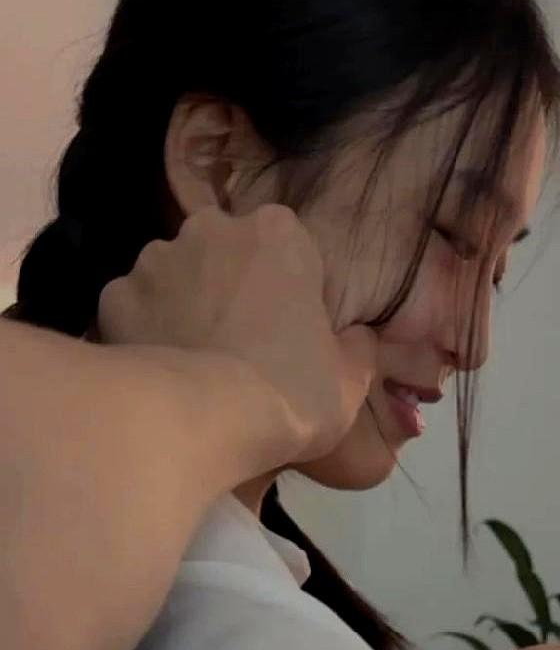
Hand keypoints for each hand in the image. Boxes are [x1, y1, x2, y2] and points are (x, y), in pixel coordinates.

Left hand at [97, 203, 376, 469]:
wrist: (202, 421)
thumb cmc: (291, 393)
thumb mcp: (350, 382)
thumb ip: (356, 348)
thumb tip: (356, 337)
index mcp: (278, 234)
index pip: (287, 244)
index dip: (288, 285)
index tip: (290, 326)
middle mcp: (211, 228)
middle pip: (224, 251)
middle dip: (230, 285)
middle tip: (242, 342)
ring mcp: (155, 258)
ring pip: (174, 276)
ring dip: (185, 304)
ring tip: (194, 359)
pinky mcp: (114, 296)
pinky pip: (134, 309)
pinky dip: (144, 332)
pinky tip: (159, 369)